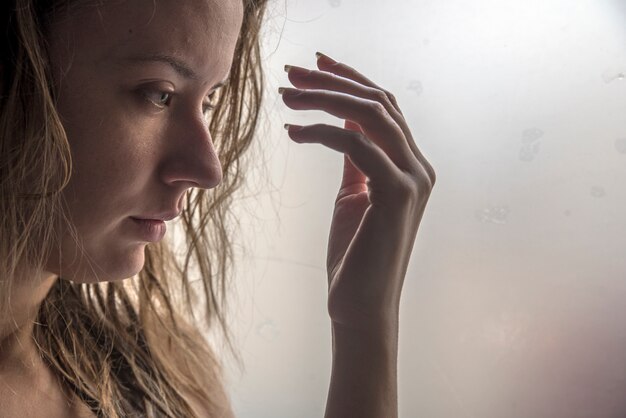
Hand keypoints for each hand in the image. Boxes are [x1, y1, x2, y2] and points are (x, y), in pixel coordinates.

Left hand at [280, 52, 435, 333]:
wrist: (361, 305)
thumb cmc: (355, 255)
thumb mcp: (354, 197)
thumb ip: (357, 162)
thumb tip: (342, 128)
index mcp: (411, 165)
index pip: (384, 107)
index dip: (350, 79)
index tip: (315, 65)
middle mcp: (420, 166)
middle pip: (379, 101)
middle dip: (333, 81)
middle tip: (291, 74)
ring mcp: (414, 178)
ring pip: (372, 113)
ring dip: (324, 97)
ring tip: (285, 95)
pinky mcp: (398, 193)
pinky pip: (357, 144)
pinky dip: (321, 132)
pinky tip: (292, 132)